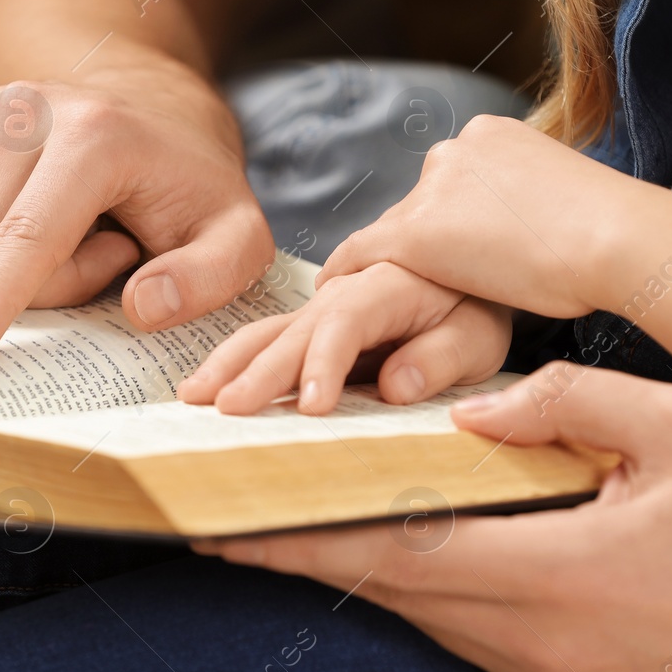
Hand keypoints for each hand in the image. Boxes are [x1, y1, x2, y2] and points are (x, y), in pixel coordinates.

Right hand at [0, 67, 274, 373]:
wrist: (158, 118)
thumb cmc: (193, 189)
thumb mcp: (238, 238)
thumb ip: (210, 278)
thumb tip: (143, 306)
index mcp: (94, 135)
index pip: (27, 238)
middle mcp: (26, 109)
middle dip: (44, 289)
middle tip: (112, 254)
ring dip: (12, 271)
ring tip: (81, 232)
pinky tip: (41, 217)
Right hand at [177, 262, 510, 414]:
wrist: (470, 263)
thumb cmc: (477, 303)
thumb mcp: (479, 332)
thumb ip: (441, 356)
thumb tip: (394, 386)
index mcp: (389, 282)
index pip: (348, 321)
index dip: (326, 361)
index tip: (314, 404)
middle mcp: (345, 289)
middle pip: (293, 329)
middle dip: (257, 370)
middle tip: (226, 409)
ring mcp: (322, 304)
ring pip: (267, 330)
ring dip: (228, 363)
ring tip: (192, 397)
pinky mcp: (311, 321)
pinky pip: (268, 338)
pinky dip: (233, 361)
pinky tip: (202, 387)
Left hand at [196, 364, 671, 671]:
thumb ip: (561, 409)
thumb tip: (473, 413)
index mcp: (558, 581)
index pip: (389, 556)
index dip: (293, 538)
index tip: (215, 524)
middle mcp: (546, 654)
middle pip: (400, 594)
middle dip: (319, 550)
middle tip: (245, 512)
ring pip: (443, 620)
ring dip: (387, 571)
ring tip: (326, 521)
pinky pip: (491, 643)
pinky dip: (450, 594)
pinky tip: (440, 554)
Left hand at [319, 115, 671, 391]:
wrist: (617, 239)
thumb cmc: (615, 236)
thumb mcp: (567, 206)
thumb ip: (532, 208)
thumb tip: (532, 231)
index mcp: (495, 136)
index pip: (452, 184)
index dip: (449, 224)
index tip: (452, 254)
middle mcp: (456, 150)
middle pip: (419, 204)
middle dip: (418, 242)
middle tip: (415, 285)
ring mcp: (433, 190)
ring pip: (391, 231)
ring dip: (386, 265)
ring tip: (368, 297)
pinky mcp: (415, 233)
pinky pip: (360, 255)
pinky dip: (346, 276)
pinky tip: (333, 299)